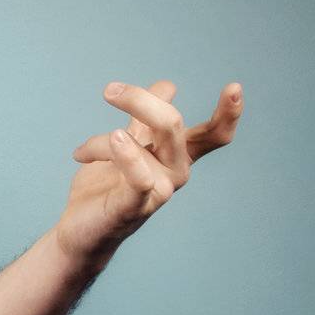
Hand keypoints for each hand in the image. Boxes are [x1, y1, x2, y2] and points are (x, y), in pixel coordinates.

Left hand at [56, 79, 243, 266]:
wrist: (80, 228)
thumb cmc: (105, 187)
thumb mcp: (127, 144)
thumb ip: (147, 118)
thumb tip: (168, 85)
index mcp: (177, 156)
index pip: (213, 135)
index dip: (229, 114)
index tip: (235, 87)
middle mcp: (174, 172)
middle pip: (172, 125)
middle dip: (141, 101)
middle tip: (109, 91)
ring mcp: (158, 191)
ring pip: (140, 143)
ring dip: (104, 141)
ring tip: (82, 153)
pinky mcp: (135, 207)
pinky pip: (140, 178)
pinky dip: (128, 155)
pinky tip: (115, 139)